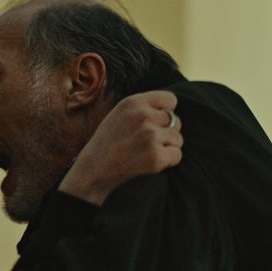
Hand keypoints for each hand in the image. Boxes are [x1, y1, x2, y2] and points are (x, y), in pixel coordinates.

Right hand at [59, 90, 182, 205]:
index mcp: (133, 102)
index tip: (156, 122)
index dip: (166, 112)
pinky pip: (177, 155)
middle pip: (176, 120)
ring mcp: (150, 137)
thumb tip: (171, 109)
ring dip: (167, 147)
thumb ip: (143, 107)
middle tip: (147, 142)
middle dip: (166, 132)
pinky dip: (168, 161)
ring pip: (178, 139)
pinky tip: (150, 162)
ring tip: (146, 152)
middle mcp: (143, 117)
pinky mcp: (155, 158)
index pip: (170, 99)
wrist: (93, 170)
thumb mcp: (119, 113)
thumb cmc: (107, 142)